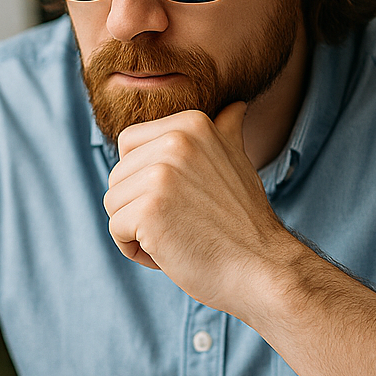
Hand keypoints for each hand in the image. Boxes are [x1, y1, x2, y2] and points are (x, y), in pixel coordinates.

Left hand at [104, 102, 295, 312]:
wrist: (261, 268)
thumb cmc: (244, 222)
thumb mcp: (237, 161)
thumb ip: (225, 131)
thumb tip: (234, 107)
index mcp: (191, 123)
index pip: (129, 146)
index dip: (146, 179)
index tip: (182, 197)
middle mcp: (175, 140)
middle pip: (118, 175)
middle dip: (140, 205)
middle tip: (184, 221)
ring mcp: (161, 175)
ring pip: (113, 202)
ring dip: (137, 229)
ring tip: (179, 236)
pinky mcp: (149, 210)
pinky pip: (115, 229)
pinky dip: (135, 249)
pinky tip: (170, 253)